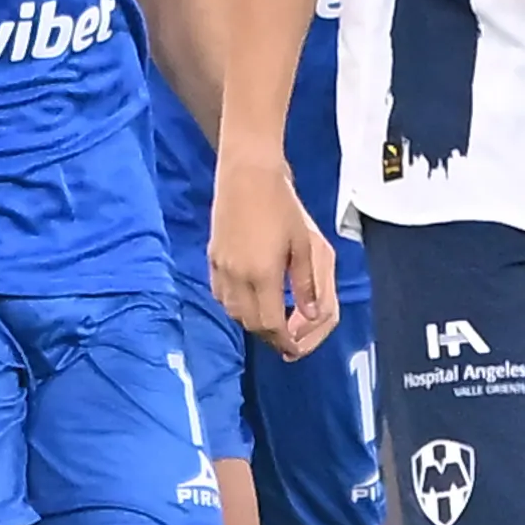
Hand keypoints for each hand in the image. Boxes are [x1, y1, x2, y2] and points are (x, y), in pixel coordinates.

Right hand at [207, 156, 339, 358]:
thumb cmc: (282, 206)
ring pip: (232, 311)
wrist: (247, 175)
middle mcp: (237, 277)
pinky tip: (248, 300)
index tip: (293, 350)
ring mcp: (221, 268)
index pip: (271, 323)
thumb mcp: (305, 245)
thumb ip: (306, 283)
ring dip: (251, 322)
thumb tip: (312, 315)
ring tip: (270, 322)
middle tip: (284, 339)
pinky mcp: (212, 258)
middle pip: (250, 322)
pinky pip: (220, 294)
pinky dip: (234, 306)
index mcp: (262, 275)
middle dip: (268, 335)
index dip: (283, 340)